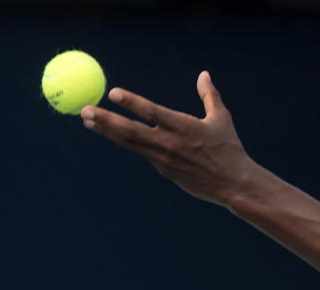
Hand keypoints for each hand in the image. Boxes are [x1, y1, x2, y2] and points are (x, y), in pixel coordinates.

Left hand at [81, 71, 255, 205]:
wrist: (234, 184)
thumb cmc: (230, 150)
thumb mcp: (222, 120)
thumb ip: (209, 96)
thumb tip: (204, 74)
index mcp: (184, 127)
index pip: (152, 113)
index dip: (132, 103)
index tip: (113, 93)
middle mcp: (170, 143)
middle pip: (131, 131)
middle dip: (106, 120)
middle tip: (85, 110)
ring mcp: (164, 160)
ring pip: (130, 143)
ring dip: (107, 131)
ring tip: (88, 120)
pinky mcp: (164, 171)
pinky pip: (144, 153)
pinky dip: (127, 142)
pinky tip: (113, 133)